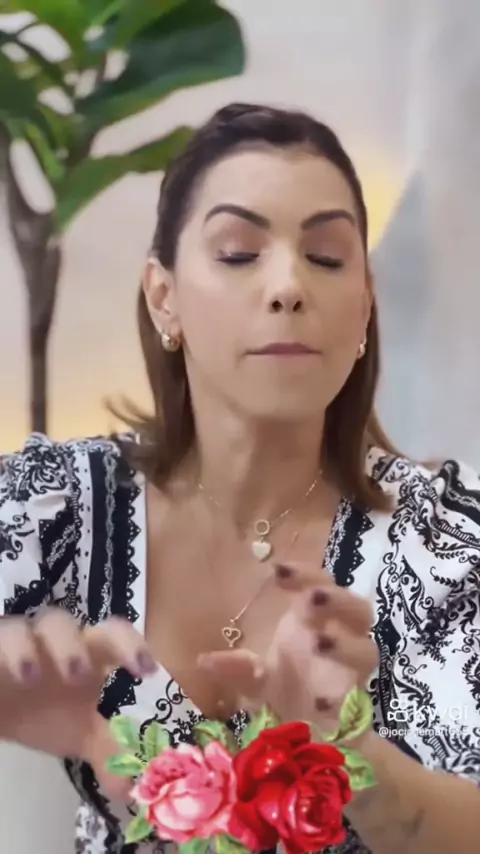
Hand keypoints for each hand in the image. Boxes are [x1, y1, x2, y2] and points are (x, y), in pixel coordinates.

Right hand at [0, 608, 156, 798]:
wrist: (1, 709)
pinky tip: (13, 676)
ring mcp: (19, 642)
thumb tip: (131, 786)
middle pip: (64, 622)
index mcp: (86, 653)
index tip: (145, 671)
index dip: (131, 645)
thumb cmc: (46, 712)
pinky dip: (5, 653)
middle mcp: (53, 641)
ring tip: (31, 677)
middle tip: (80, 676)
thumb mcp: (79, 733)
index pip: (113, 634)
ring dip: (27, 648)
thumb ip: (109, 752)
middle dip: (73, 644)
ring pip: (22, 627)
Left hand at [198, 563, 377, 737]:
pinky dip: (341, 697)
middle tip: (310, 600)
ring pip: (367, 648)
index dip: (306, 574)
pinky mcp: (356, 704)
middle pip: (358, 608)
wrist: (304, 738)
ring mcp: (352, 672)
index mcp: (315, 621)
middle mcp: (341, 639)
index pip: (321, 584)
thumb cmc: (284, 690)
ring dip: (346, 643)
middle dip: (337, 600)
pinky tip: (321, 701)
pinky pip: (357, 697)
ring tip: (319, 642)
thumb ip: (236, 668)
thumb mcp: (254, 678)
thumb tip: (203, 661)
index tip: (278, 572)